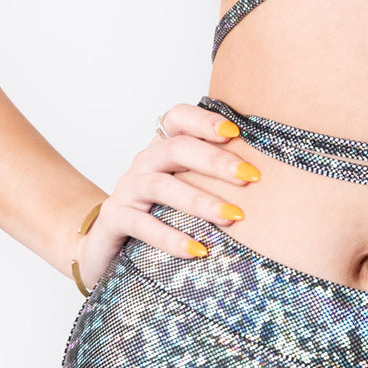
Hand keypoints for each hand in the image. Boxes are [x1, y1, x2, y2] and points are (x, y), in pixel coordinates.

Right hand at [76, 101, 259, 286]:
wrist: (103, 243)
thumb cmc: (156, 211)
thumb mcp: (182, 187)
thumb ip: (211, 176)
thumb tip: (264, 174)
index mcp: (162, 147)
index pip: (178, 118)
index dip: (204, 120)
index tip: (235, 132)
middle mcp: (143, 162)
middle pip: (177, 148)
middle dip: (215, 161)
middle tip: (249, 177)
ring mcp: (127, 189)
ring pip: (162, 186)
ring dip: (200, 201)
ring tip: (233, 216)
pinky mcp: (115, 219)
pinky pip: (143, 226)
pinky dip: (171, 237)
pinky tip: (198, 249)